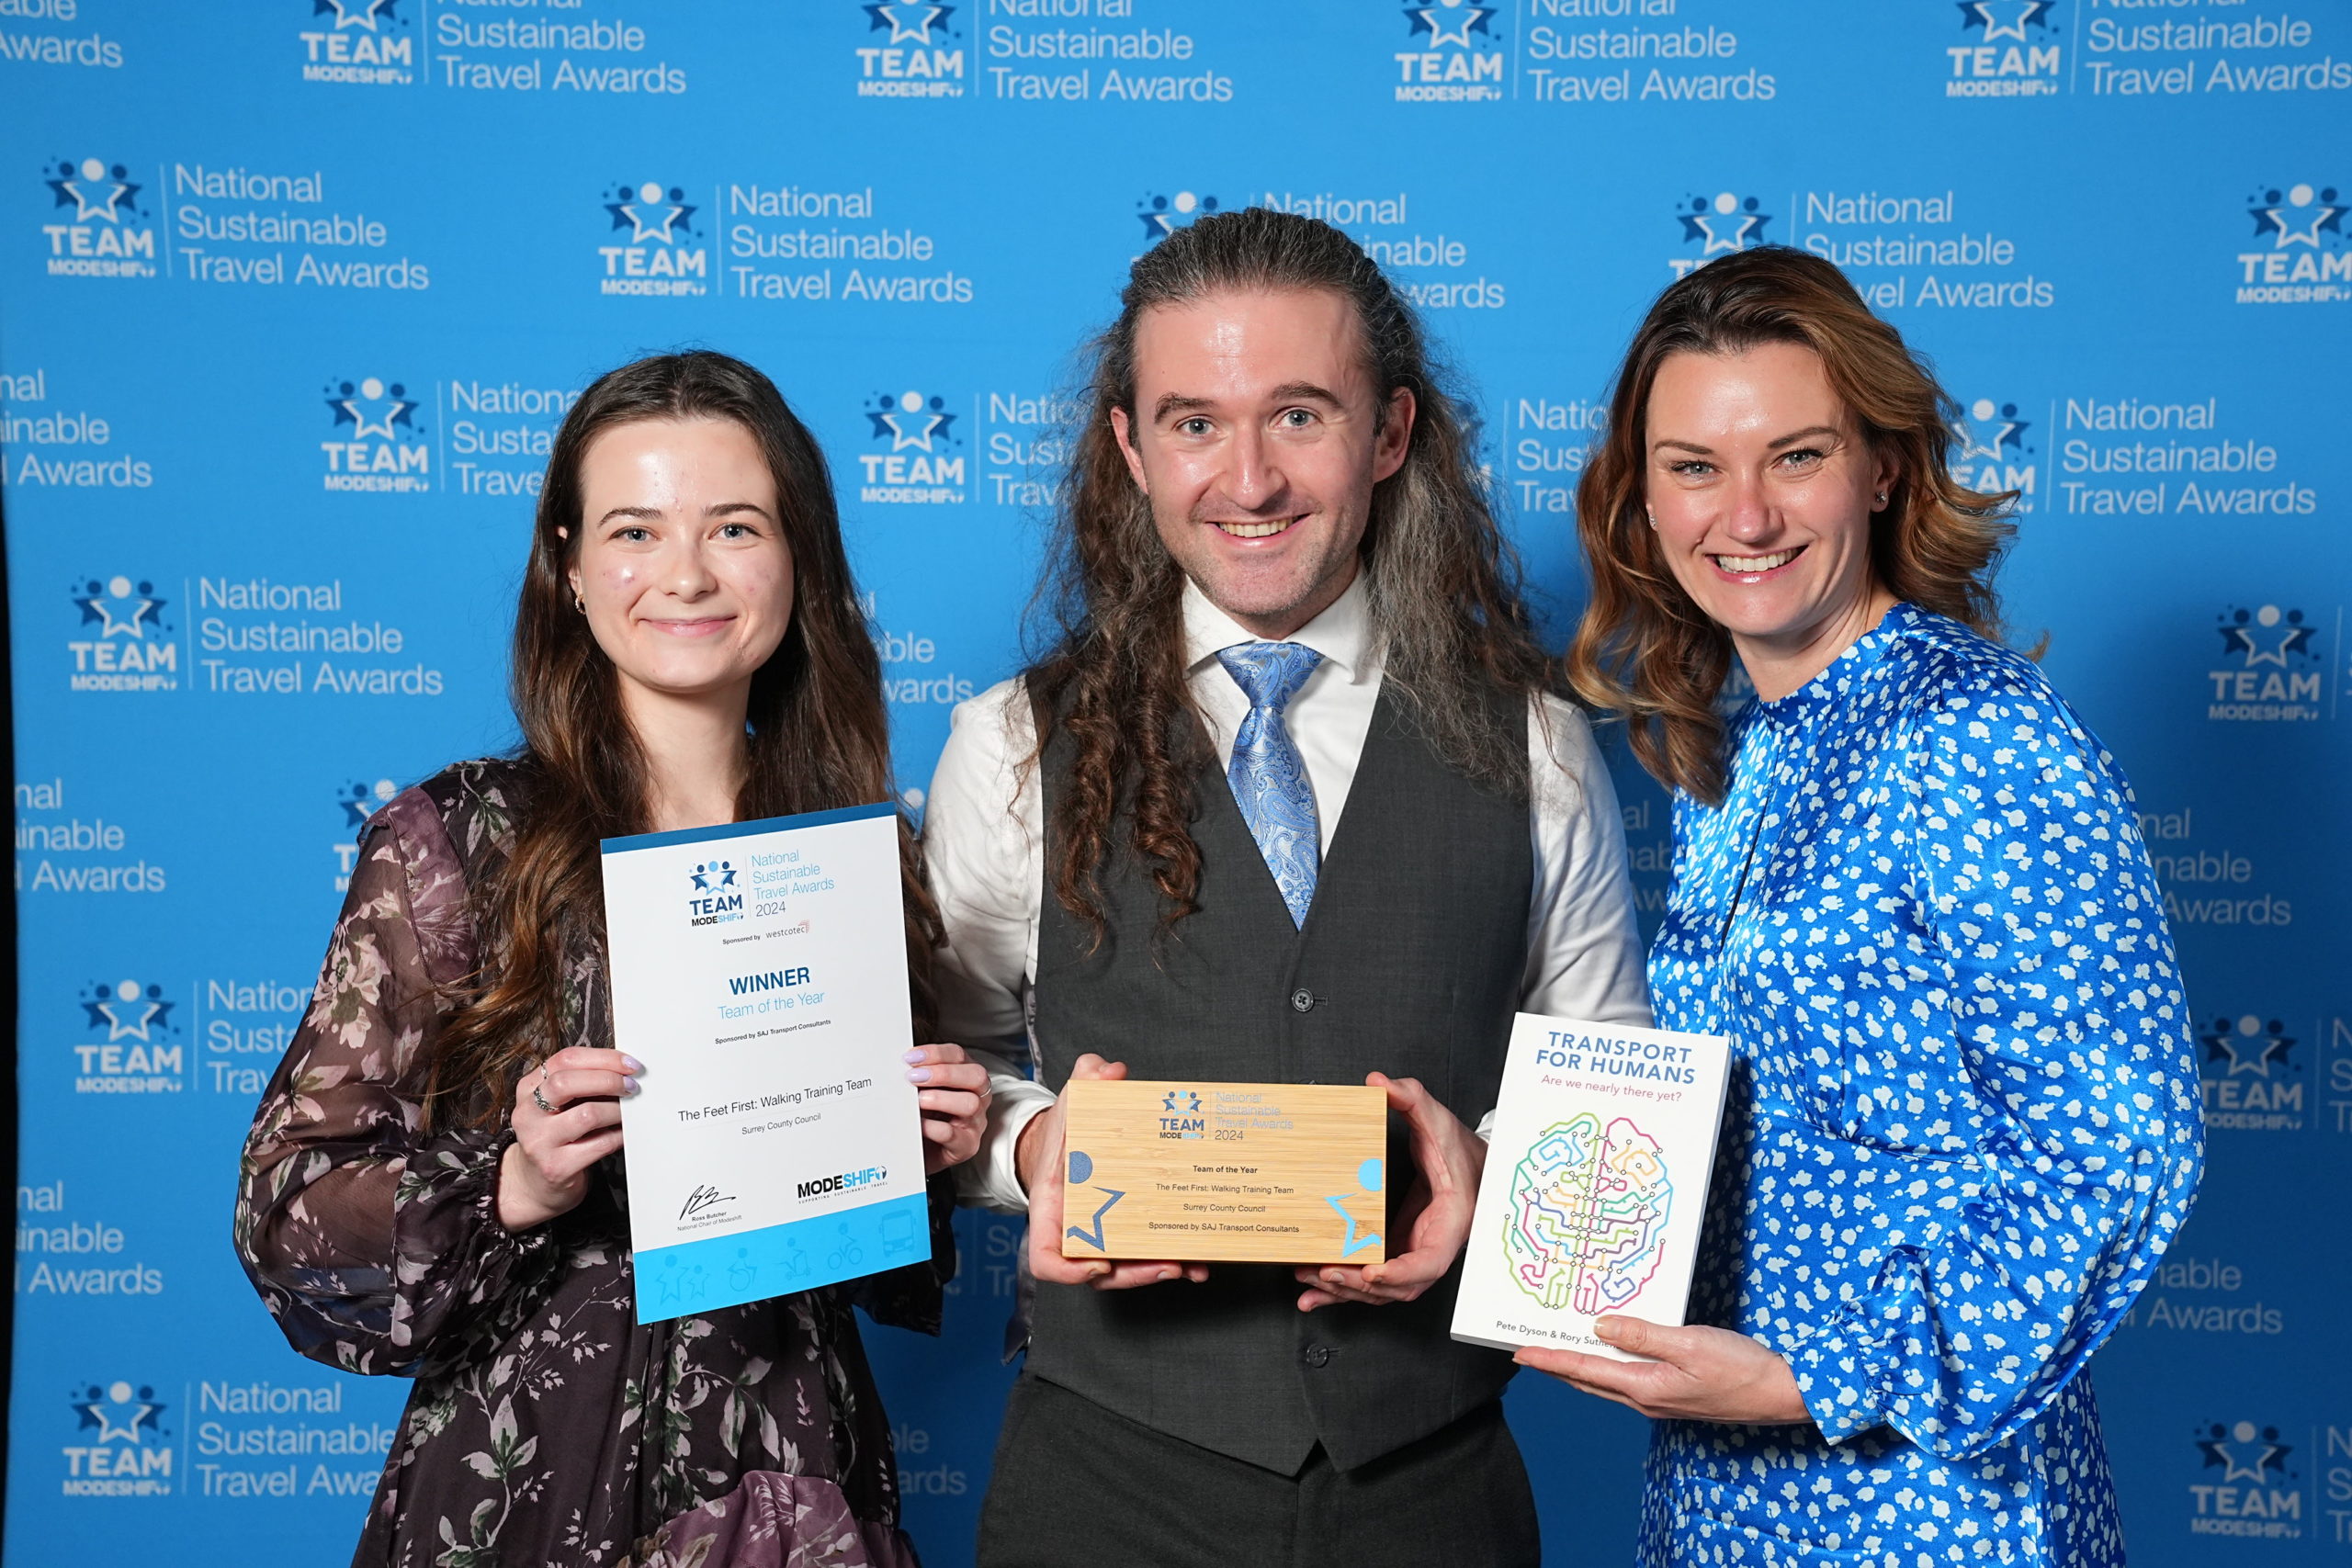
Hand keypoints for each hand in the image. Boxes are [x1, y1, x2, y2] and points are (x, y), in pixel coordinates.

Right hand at [499, 1046, 635, 1231]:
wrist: (535, 1185)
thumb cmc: (556, 1137)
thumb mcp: (557, 1105)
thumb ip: (581, 1083)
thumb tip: (624, 1069)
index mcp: (528, 1088)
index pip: (564, 1059)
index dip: (603, 1058)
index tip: (629, 1064)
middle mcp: (527, 1113)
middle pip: (566, 1082)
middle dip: (608, 1079)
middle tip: (632, 1085)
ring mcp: (539, 1142)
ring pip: (586, 1114)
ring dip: (617, 1110)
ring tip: (629, 1111)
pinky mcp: (556, 1168)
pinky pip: (599, 1144)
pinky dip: (619, 1135)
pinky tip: (625, 1133)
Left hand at [907, 1043, 990, 1173]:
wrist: (920, 1153)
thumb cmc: (925, 1118)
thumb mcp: (923, 1092)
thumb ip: (918, 1077)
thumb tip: (901, 1066)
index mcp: (966, 1078)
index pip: (959, 1056)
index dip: (936, 1053)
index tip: (911, 1057)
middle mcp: (977, 1097)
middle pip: (975, 1076)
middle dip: (942, 1073)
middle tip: (914, 1077)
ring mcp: (975, 1122)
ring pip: (970, 1103)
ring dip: (939, 1098)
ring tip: (917, 1101)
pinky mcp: (966, 1145)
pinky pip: (953, 1135)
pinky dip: (933, 1127)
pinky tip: (918, 1123)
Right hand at [1018, 1053, 1208, 1290]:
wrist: (1068, 1144)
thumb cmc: (1064, 1134)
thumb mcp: (1070, 1103)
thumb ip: (1086, 1081)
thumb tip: (1110, 1070)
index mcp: (1052, 1210)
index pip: (1046, 1256)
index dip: (1069, 1270)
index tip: (1099, 1263)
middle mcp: (1075, 1231)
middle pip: (1099, 1271)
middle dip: (1135, 1273)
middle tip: (1167, 1265)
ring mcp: (1103, 1235)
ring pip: (1128, 1268)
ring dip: (1161, 1270)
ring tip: (1192, 1265)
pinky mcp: (1127, 1231)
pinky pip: (1145, 1253)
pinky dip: (1172, 1258)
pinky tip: (1199, 1258)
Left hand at [1294, 1071, 1482, 1311]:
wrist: (1475, 1166)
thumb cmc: (1460, 1149)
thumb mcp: (1438, 1119)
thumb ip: (1412, 1097)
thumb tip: (1379, 1082)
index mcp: (1451, 1222)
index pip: (1429, 1262)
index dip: (1401, 1273)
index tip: (1372, 1272)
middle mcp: (1433, 1246)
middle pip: (1398, 1287)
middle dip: (1360, 1286)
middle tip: (1323, 1272)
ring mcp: (1415, 1252)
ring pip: (1382, 1291)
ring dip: (1345, 1293)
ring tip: (1308, 1283)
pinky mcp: (1399, 1250)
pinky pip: (1373, 1279)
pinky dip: (1345, 1289)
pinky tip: (1314, 1292)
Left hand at [1515, 1317, 1810, 1425]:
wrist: (1782, 1394)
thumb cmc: (1740, 1368)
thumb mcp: (1689, 1344)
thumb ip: (1642, 1334)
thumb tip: (1599, 1326)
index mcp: (1643, 1387)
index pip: (1584, 1371)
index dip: (1549, 1360)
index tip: (1518, 1353)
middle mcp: (1645, 1399)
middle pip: (1588, 1380)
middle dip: (1555, 1364)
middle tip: (1526, 1349)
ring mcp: (1659, 1399)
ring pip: (1606, 1381)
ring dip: (1580, 1364)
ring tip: (1557, 1344)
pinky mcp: (1674, 1394)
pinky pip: (1627, 1377)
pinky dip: (1608, 1364)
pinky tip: (1609, 1347)